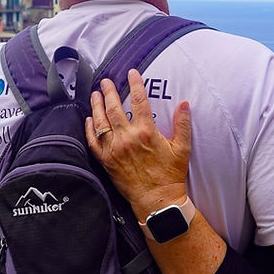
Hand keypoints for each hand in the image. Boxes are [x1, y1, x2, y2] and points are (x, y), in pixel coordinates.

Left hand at [85, 69, 192, 220]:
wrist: (157, 200)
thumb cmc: (170, 175)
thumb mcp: (182, 148)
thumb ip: (182, 124)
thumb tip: (184, 104)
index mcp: (146, 132)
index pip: (139, 101)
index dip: (135, 84)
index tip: (132, 73)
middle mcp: (127, 138)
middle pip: (114, 108)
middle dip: (109, 91)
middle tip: (106, 82)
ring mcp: (114, 149)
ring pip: (101, 122)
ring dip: (96, 106)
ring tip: (95, 94)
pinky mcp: (106, 161)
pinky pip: (93, 141)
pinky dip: (89, 129)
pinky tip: (88, 120)